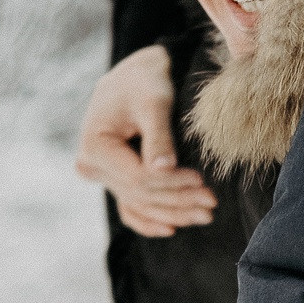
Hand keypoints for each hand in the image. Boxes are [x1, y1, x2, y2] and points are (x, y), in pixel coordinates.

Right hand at [74, 44, 216, 236]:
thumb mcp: (153, 102)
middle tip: (213, 203)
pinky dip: (150, 218)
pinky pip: (129, 206)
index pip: (137, 177)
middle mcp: (90, 164)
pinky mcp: (112, 178)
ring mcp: (100, 175)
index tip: (202, 180)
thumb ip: (158, 135)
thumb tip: (163, 169)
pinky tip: (173, 227)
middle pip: (140, 193)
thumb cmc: (146, 81)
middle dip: (178, 200)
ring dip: (172, 213)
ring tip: (205, 215)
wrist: (136, 75)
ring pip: (138, 203)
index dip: (172, 184)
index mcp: (94, 146)